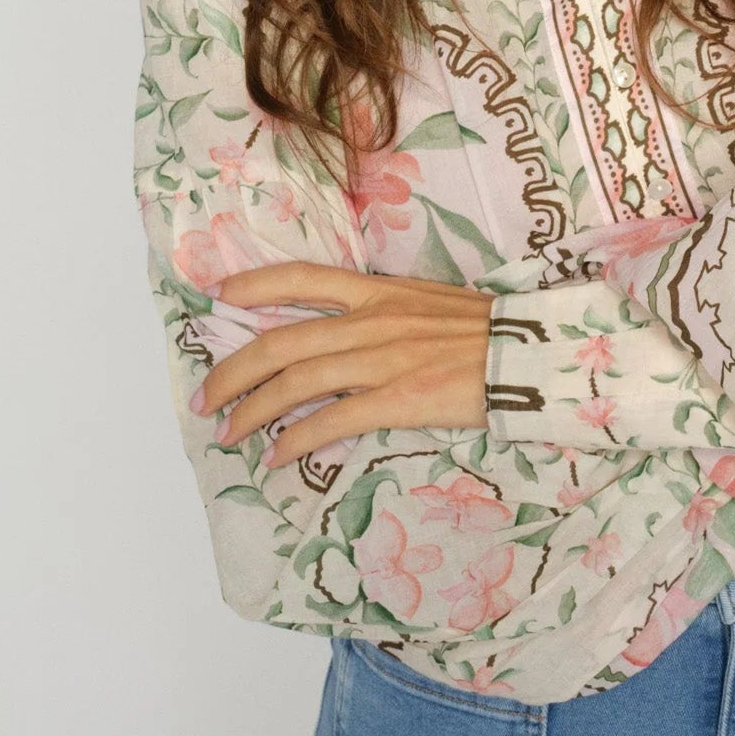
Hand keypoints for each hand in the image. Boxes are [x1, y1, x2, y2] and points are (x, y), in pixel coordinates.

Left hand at [191, 263, 493, 467]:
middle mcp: (370, 320)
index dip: (253, 286)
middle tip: (204, 399)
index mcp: (378, 289)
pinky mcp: (398, 399)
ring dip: (251, 412)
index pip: (301, 278)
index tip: (218, 299)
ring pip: (295, 383)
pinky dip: (296, 441)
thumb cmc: (485, 330)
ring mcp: (382, 360)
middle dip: (232, 373)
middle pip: (281, 343)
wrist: (530, 353)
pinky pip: (332, 422)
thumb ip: (383, 311)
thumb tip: (345, 332)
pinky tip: (277, 457)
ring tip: (227, 433)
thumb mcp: (427, 301)